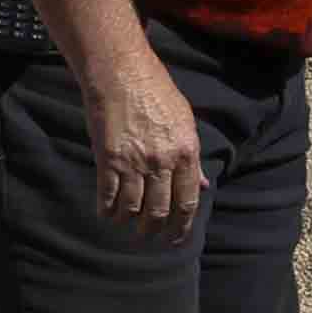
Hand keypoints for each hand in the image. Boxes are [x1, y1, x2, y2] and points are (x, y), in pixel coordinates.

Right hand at [78, 47, 206, 238]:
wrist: (122, 74)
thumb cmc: (156, 93)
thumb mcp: (186, 123)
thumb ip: (193, 158)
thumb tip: (204, 184)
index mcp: (187, 154)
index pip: (188, 201)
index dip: (182, 226)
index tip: (175, 238)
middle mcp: (163, 162)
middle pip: (161, 210)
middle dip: (155, 229)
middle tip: (148, 235)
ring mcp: (136, 161)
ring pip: (134, 207)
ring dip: (129, 221)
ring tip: (126, 224)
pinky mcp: (109, 158)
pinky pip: (109, 194)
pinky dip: (108, 209)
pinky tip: (107, 214)